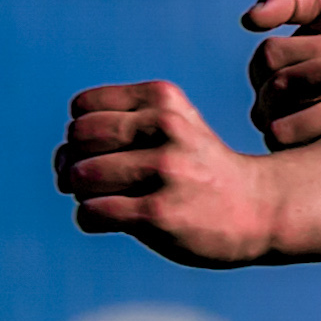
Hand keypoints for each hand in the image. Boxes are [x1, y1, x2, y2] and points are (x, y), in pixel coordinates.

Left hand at [56, 80, 276, 267]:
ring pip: (81, 176)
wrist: (259, 209)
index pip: (82, 109)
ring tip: (106, 202)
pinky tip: (109, 221)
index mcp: (163, 99)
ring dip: (82, 194)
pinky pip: (93, 212)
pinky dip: (88, 219)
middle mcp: (165, 127)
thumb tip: (61, 165)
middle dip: (73, 163)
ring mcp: (165, 170)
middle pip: (78, 139)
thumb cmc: (199, 171)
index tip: (100, 154)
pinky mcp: (160, 213)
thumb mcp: (169, 126)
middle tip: (92, 182)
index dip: (80, 135)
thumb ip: (116, 130)